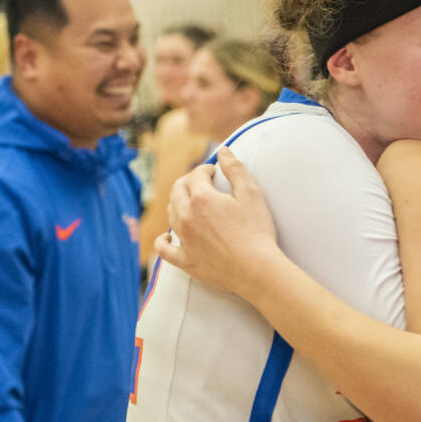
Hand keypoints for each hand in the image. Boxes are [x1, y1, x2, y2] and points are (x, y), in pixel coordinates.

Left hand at [154, 146, 280, 296]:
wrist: (257, 270)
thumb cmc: (257, 231)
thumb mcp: (251, 193)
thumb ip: (235, 168)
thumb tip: (223, 151)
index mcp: (201, 198)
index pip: (195, 175)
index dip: (205, 170)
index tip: (214, 172)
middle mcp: (186, 217)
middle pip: (177, 191)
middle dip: (188, 182)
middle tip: (201, 183)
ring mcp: (184, 240)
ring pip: (171, 214)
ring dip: (178, 204)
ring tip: (190, 203)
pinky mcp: (185, 261)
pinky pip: (164, 249)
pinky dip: (163, 240)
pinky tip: (168, 236)